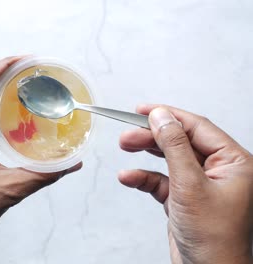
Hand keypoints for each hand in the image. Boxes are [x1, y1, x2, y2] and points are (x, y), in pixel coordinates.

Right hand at [119, 105, 252, 263]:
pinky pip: (162, 180)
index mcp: (233, 162)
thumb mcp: (190, 184)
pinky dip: (144, 178)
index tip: (143, 110)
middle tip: (128, 134)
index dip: (169, 115)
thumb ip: (174, 146)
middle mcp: (219, 170)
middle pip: (180, 141)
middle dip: (152, 136)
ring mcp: (200, 184)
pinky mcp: (185, 198)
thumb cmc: (214, 238)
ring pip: (169, 158)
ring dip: (146, 153)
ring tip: (125, 147)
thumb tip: (161, 116)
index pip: (197, 127)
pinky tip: (129, 178)